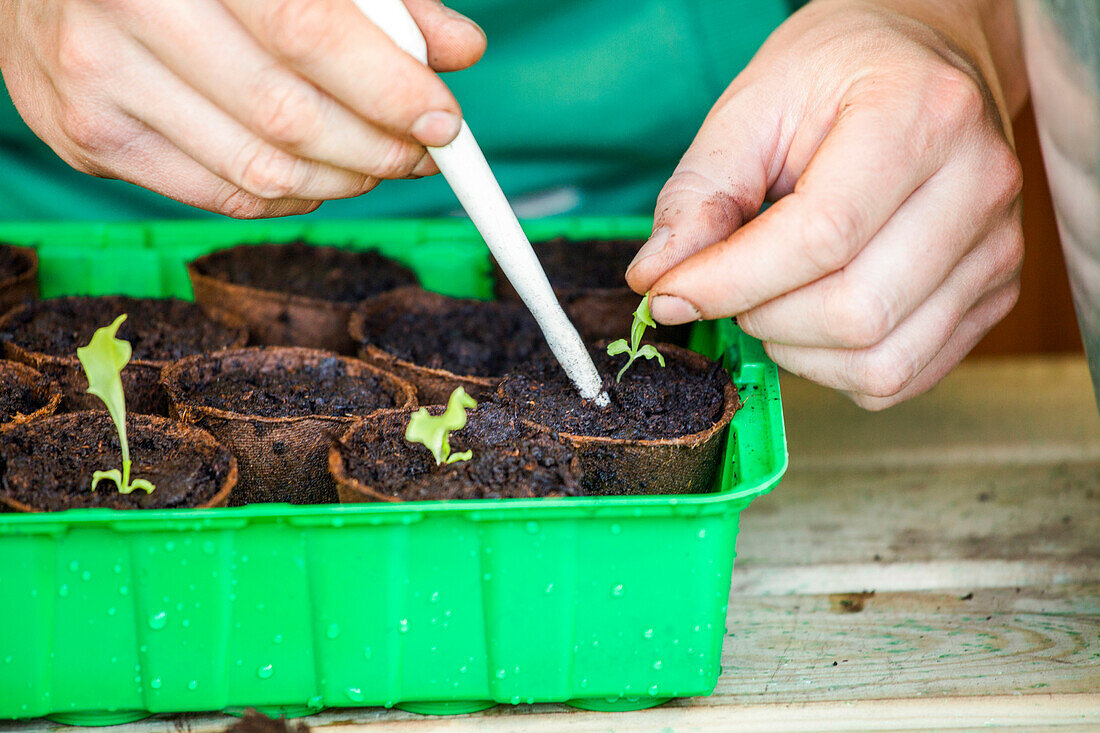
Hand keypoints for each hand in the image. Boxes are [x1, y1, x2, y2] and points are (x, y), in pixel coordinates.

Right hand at [0, 0, 484, 216]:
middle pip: (286, 115)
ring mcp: (95, 78)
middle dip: (377, 147)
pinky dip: (288, 197)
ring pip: (258, 170)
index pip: (306, 30)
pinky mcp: (88, 135)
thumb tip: (459, 50)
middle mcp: (124, 6)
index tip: (443, 120)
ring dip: (341, 180)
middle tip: (420, 151)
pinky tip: (315, 177)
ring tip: (376, 163)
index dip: (388, 87)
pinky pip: (220, 195)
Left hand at [626, 0, 1026, 408]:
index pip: (821, 238)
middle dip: (763, 319)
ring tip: (771, 300)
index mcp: (920, 115)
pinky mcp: (995, 293)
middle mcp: (978, 185)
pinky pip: (902, 376)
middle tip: (729, 287)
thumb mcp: (748, 108)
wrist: (923, 60)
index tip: (669, 292)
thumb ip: (698, 194)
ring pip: (881, 362)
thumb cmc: (832, 76)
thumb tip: (657, 280)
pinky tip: (811, 320)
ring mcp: (998, 247)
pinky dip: (836, 370)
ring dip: (797, 353)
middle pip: (856, 313)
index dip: (730, 283)